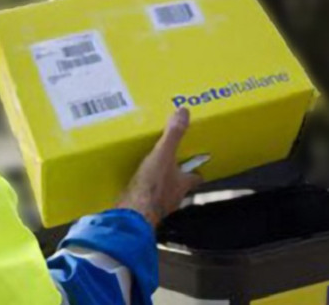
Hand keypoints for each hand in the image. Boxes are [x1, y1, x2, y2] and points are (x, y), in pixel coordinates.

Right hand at [118, 108, 202, 226]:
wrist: (132, 215)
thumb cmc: (152, 187)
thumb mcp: (163, 155)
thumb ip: (173, 134)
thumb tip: (184, 112)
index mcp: (182, 183)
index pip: (195, 177)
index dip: (196, 171)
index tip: (195, 165)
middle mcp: (174, 197)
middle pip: (179, 186)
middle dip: (175, 177)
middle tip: (168, 165)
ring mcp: (158, 207)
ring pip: (163, 195)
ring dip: (159, 187)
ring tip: (148, 175)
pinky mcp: (142, 212)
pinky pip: (145, 201)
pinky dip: (142, 195)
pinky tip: (133, 188)